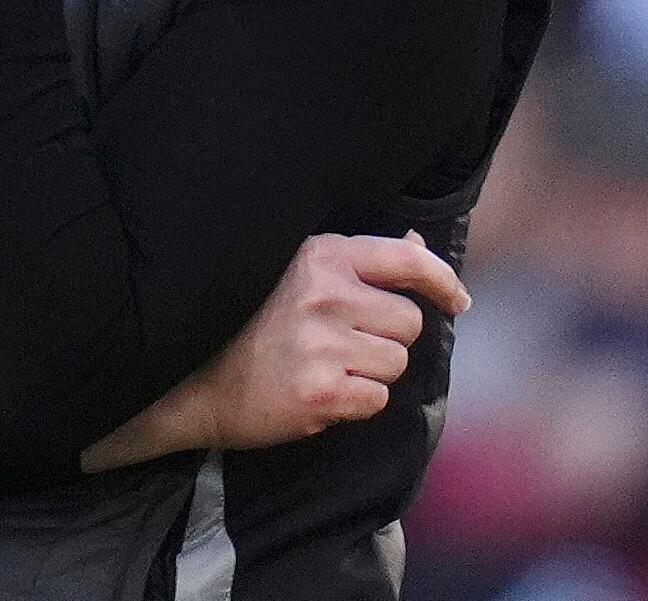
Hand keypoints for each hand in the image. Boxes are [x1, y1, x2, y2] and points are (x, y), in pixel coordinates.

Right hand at [81, 232, 467, 470]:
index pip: (406, 259)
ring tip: (323, 365)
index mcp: (320, 255)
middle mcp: (325, 294)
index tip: (458, 300)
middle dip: (388, 337)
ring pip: (396, 364)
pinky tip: (318, 391)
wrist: (189, 382)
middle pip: (409, 322)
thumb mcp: (293, 270)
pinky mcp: (321, 391)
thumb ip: (356, 261)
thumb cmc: (244, 321)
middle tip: (343, 343)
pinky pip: (376, 400)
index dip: (442, 280)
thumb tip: (417, 244)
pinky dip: (355, 403)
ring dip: (371, 372)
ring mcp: (322, 343)